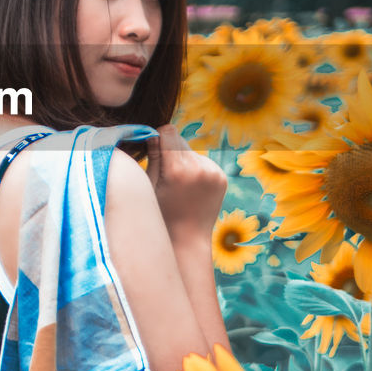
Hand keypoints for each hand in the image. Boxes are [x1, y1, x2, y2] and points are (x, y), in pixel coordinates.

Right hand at [143, 124, 227, 241]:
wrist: (187, 239)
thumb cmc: (160, 214)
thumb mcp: (149, 186)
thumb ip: (152, 156)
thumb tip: (151, 133)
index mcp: (177, 169)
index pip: (168, 131)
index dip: (158, 138)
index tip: (153, 151)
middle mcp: (199, 168)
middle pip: (180, 140)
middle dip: (170, 150)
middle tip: (165, 174)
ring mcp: (214, 172)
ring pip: (191, 151)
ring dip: (183, 161)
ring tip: (178, 185)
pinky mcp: (222, 177)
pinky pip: (203, 162)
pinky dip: (196, 170)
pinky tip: (190, 188)